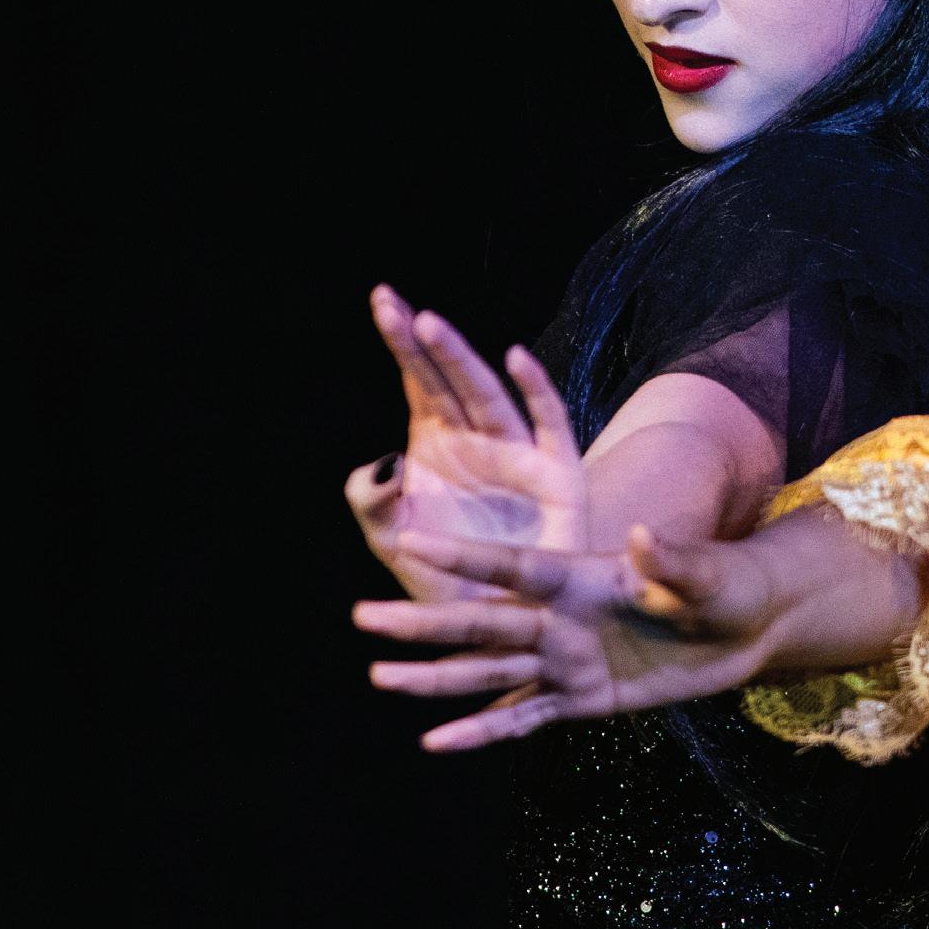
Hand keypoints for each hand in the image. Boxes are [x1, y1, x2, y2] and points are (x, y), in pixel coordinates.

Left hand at [344, 291, 587, 604]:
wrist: (499, 626)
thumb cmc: (446, 576)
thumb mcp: (392, 543)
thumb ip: (371, 504)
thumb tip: (378, 464)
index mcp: (437, 444)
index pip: (417, 381)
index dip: (401, 344)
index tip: (382, 301)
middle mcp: (476, 438)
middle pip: (448, 379)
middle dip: (423, 341)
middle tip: (394, 305)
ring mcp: (517, 452)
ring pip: (488, 394)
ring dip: (459, 360)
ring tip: (430, 325)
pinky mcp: (557, 472)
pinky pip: (548, 423)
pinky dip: (536, 390)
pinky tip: (515, 359)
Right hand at [355, 521, 791, 752]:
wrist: (748, 626)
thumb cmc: (728, 584)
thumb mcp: (708, 573)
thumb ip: (671, 561)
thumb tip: (641, 534)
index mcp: (581, 574)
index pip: (512, 564)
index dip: (463, 555)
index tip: (409, 540)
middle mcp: (561, 615)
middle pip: (482, 619)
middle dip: (424, 620)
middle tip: (362, 616)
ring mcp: (567, 658)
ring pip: (488, 669)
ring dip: (435, 676)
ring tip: (379, 677)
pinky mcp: (581, 698)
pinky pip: (522, 718)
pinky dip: (480, 732)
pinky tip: (435, 742)